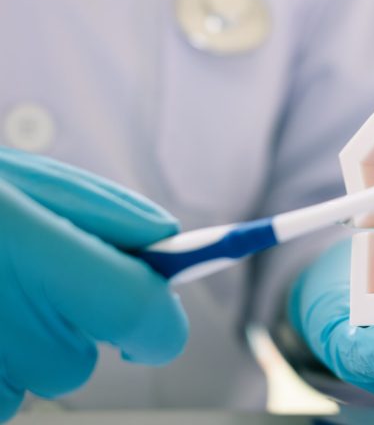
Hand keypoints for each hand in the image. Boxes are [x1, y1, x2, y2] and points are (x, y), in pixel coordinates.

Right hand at [0, 147, 187, 421]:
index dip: (157, 322)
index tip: (154, 318)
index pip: (144, 317)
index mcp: (37, 254)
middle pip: (77, 361)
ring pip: (27, 383)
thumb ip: (106, 216)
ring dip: (10, 350)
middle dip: (63, 327)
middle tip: (13, 279)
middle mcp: (8, 327)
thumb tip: (165, 245)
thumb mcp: (21, 182)